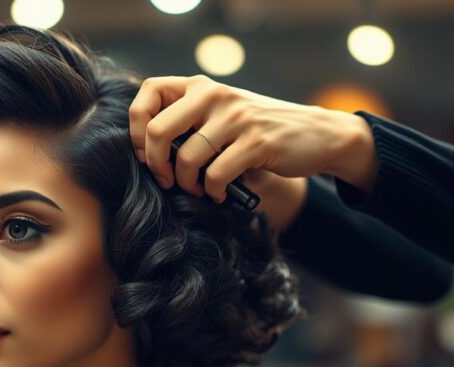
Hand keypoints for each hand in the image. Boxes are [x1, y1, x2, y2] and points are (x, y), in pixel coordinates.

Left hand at [128, 75, 374, 206]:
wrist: (316, 134)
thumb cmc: (260, 130)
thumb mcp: (223, 114)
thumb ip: (191, 120)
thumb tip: (146, 150)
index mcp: (201, 86)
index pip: (148, 92)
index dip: (136, 128)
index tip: (146, 153)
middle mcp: (215, 95)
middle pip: (157, 130)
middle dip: (155, 164)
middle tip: (166, 180)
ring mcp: (236, 117)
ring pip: (186, 158)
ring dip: (187, 184)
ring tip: (199, 189)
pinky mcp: (255, 142)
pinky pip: (215, 175)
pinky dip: (212, 192)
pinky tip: (219, 194)